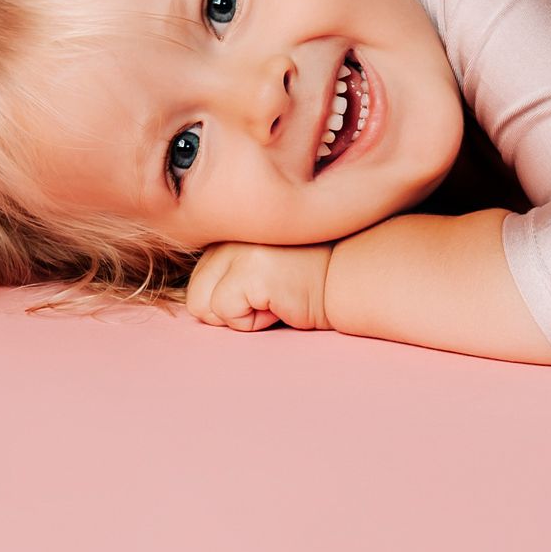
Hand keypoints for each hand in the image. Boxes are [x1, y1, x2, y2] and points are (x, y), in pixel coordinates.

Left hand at [186, 242, 334, 331]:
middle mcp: (230, 233)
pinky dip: (254, 322)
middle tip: (271, 295)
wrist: (355, 275)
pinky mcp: (250, 270)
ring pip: (204, 306)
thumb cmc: (312, 278)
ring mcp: (238, 249)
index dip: (231, 299)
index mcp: (231, 229)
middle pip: (195, 295)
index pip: (199, 281)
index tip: (267, 287)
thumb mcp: (261, 263)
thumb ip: (229, 270)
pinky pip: (226, 313)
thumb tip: (196, 304)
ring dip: (240, 316)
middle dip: (230, 310)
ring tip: (275, 297)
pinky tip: (282, 303)